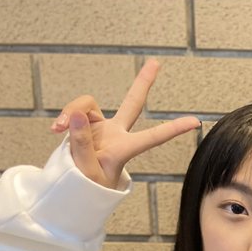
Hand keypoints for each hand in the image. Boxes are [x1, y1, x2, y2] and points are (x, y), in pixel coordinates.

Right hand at [49, 60, 199, 188]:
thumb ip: (81, 143)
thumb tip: (78, 115)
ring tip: (56, 128)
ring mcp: (101, 128)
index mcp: (124, 149)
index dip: (173, 129)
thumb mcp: (85, 171)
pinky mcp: (85, 124)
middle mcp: (116, 134)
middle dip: (142, 83)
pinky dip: (64, 117)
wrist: (73, 188)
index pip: (153, 137)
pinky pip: (74, 111)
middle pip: (131, 103)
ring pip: (86, 105)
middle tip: (156, 62)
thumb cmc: (86, 188)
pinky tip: (55, 129)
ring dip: (71, 112)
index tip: (196, 122)